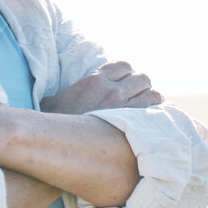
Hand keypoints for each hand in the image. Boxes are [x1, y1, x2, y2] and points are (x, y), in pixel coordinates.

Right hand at [39, 60, 162, 114]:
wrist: (57, 142)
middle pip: (141, 78)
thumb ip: (61, 93)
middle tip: (137, 96)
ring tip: (146, 107)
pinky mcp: (130, 124)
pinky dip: (155, 112)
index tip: (126, 82)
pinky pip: (153, 110)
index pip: (124, 66)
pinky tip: (150, 119)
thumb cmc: (54, 124)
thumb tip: (53, 97)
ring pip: (151, 93)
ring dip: (151, 98)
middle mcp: (112, 90)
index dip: (128, 73)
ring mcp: (123, 107)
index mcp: (95, 80)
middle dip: (142, 86)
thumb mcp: (52, 101)